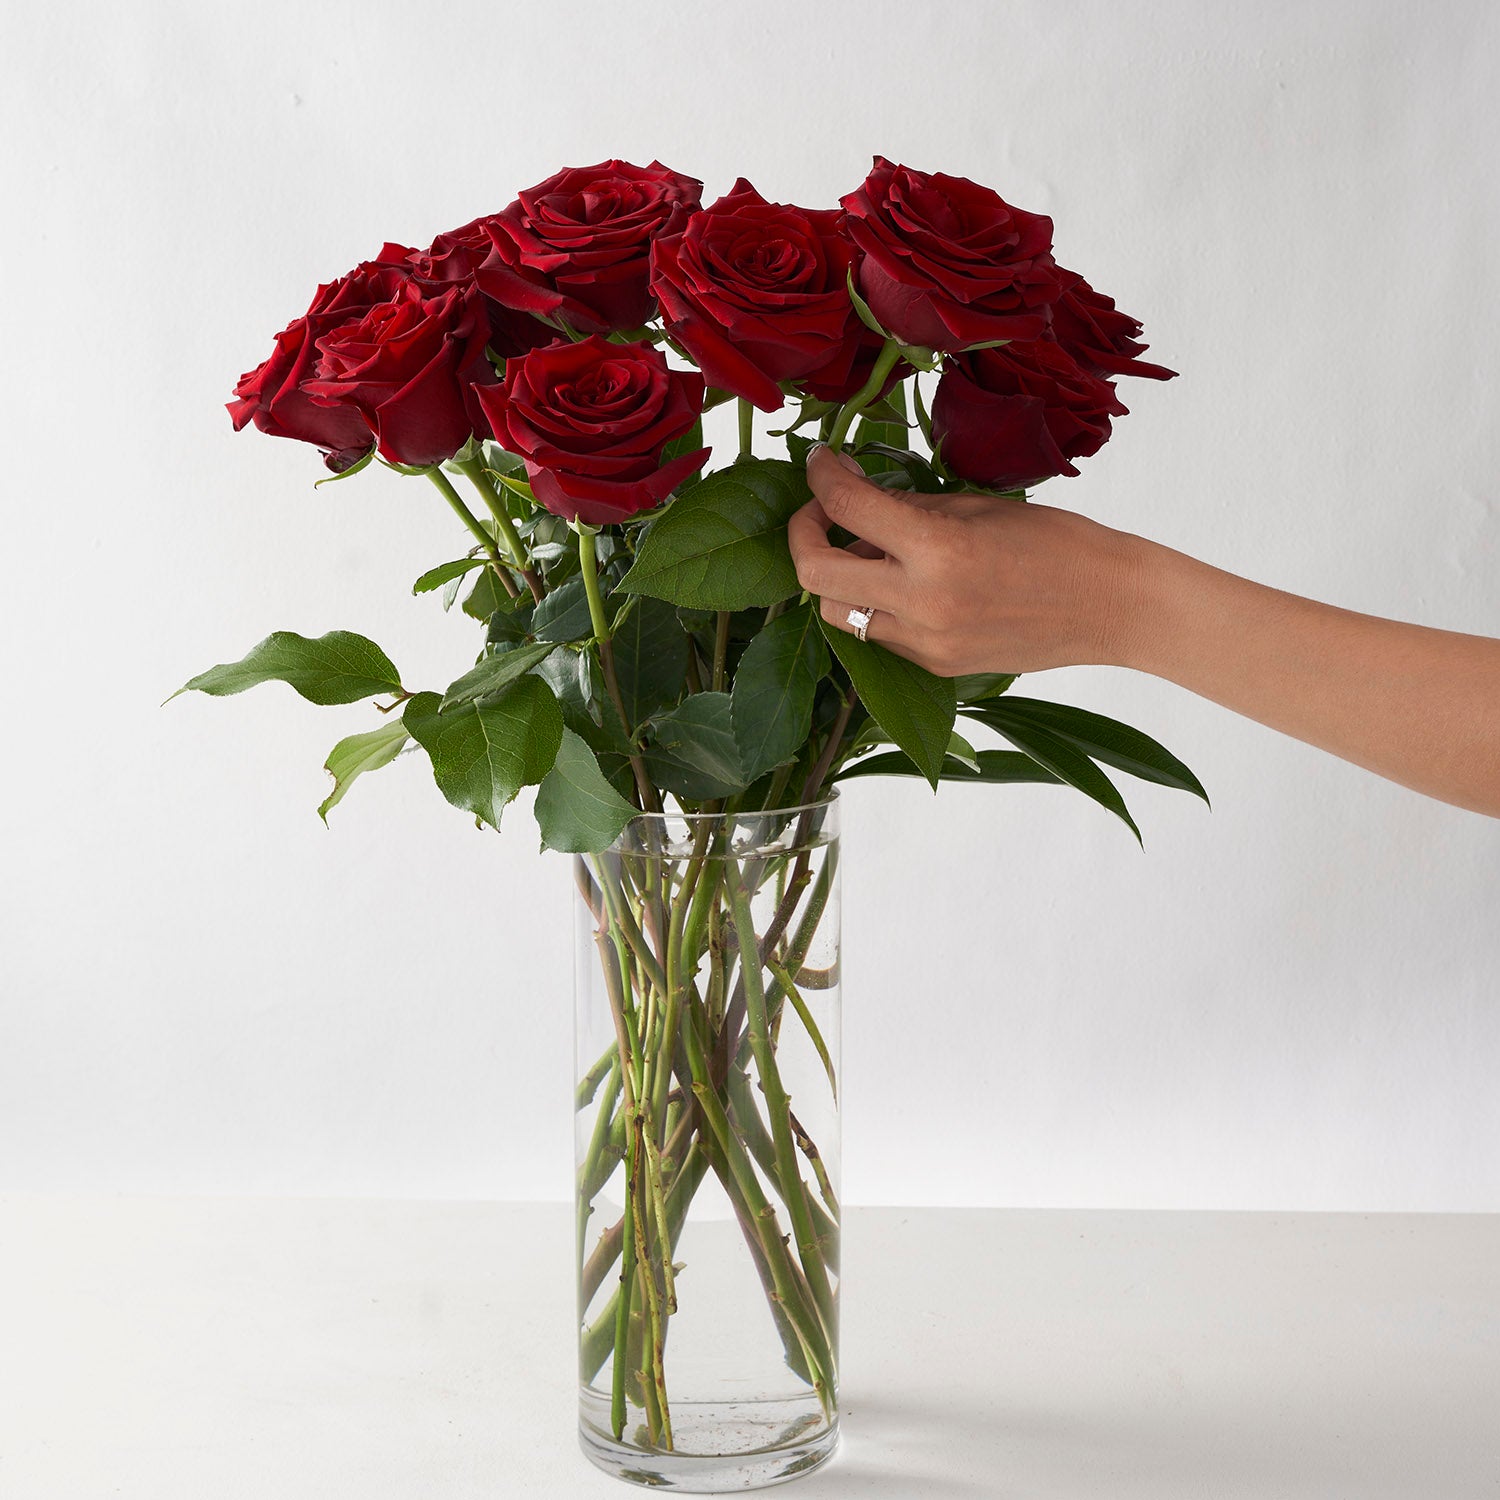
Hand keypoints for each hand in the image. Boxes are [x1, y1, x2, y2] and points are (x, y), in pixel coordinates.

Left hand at [789, 444, 1144, 676]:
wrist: (1111, 606)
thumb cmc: (1057, 543)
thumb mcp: (978, 507)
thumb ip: (909, 507)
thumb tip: (856, 498)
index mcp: (938, 549)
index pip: (846, 507)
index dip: (822, 475)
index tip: (822, 462)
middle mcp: (922, 602)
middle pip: (814, 575)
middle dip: (804, 535)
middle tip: (821, 510)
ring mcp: (926, 642)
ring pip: (838, 614)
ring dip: (837, 576)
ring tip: (871, 549)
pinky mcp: (936, 665)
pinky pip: (878, 635)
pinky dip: (875, 604)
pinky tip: (904, 581)